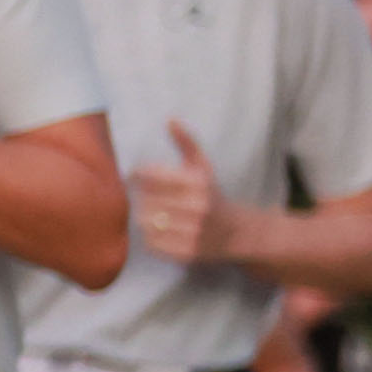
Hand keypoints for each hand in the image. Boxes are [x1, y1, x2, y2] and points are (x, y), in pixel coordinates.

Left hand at [128, 117, 229, 268]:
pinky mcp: (185, 252)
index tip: (135, 175)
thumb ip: (186, 142)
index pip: (150, 175)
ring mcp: (191, 231)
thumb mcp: (203, 166)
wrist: (236, 232)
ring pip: (145, 221)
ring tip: (155, 213)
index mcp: (198, 183)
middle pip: (145, 200)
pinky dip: (151, 236)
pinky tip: (161, 230)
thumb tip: (170, 119)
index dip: (138, 174)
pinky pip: (151, 242)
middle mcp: (196, 207)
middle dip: (142, 197)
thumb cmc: (212, 194)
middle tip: (146, 197)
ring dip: (145, 217)